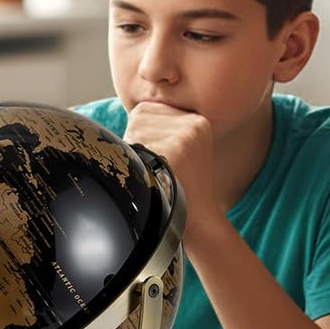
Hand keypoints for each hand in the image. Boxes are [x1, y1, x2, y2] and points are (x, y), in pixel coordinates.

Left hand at [124, 102, 217, 222]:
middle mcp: (193, 123)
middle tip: (156, 166)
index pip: (148, 109)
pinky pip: (135, 147)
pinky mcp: (175, 150)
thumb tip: (130, 111)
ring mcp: (185, 136)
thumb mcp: (185, 148)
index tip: (159, 156)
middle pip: (139, 117)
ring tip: (156, 171)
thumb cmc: (182, 186)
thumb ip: (164, 127)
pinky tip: (153, 177)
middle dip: (137, 141)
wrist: (198, 219)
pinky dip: (135, 163)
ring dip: (134, 151)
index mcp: (197, 120)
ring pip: (135, 130)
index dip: (142, 134)